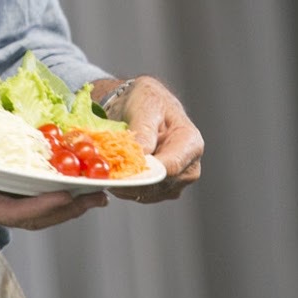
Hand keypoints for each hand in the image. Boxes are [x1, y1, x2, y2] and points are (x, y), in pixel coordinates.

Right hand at [0, 142, 108, 230]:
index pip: (21, 210)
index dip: (53, 205)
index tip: (80, 195)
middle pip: (33, 214)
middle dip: (68, 208)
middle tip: (102, 195)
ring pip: (28, 206)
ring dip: (60, 200)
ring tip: (88, 191)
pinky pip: (14, 190)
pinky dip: (39, 186)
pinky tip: (49, 176)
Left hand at [112, 77, 203, 202]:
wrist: (144, 107)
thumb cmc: (147, 101)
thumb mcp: (144, 105)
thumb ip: (143, 130)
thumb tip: (141, 156)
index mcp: (191, 143)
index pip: (170, 168)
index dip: (144, 174)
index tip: (120, 173)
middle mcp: (190, 166)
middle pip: (160, 185)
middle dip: (132, 180)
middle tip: (107, 173)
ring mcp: (178, 181)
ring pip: (149, 194)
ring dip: (127, 186)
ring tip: (109, 170)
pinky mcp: (164, 189)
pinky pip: (143, 195)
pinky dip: (127, 188)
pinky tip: (116, 174)